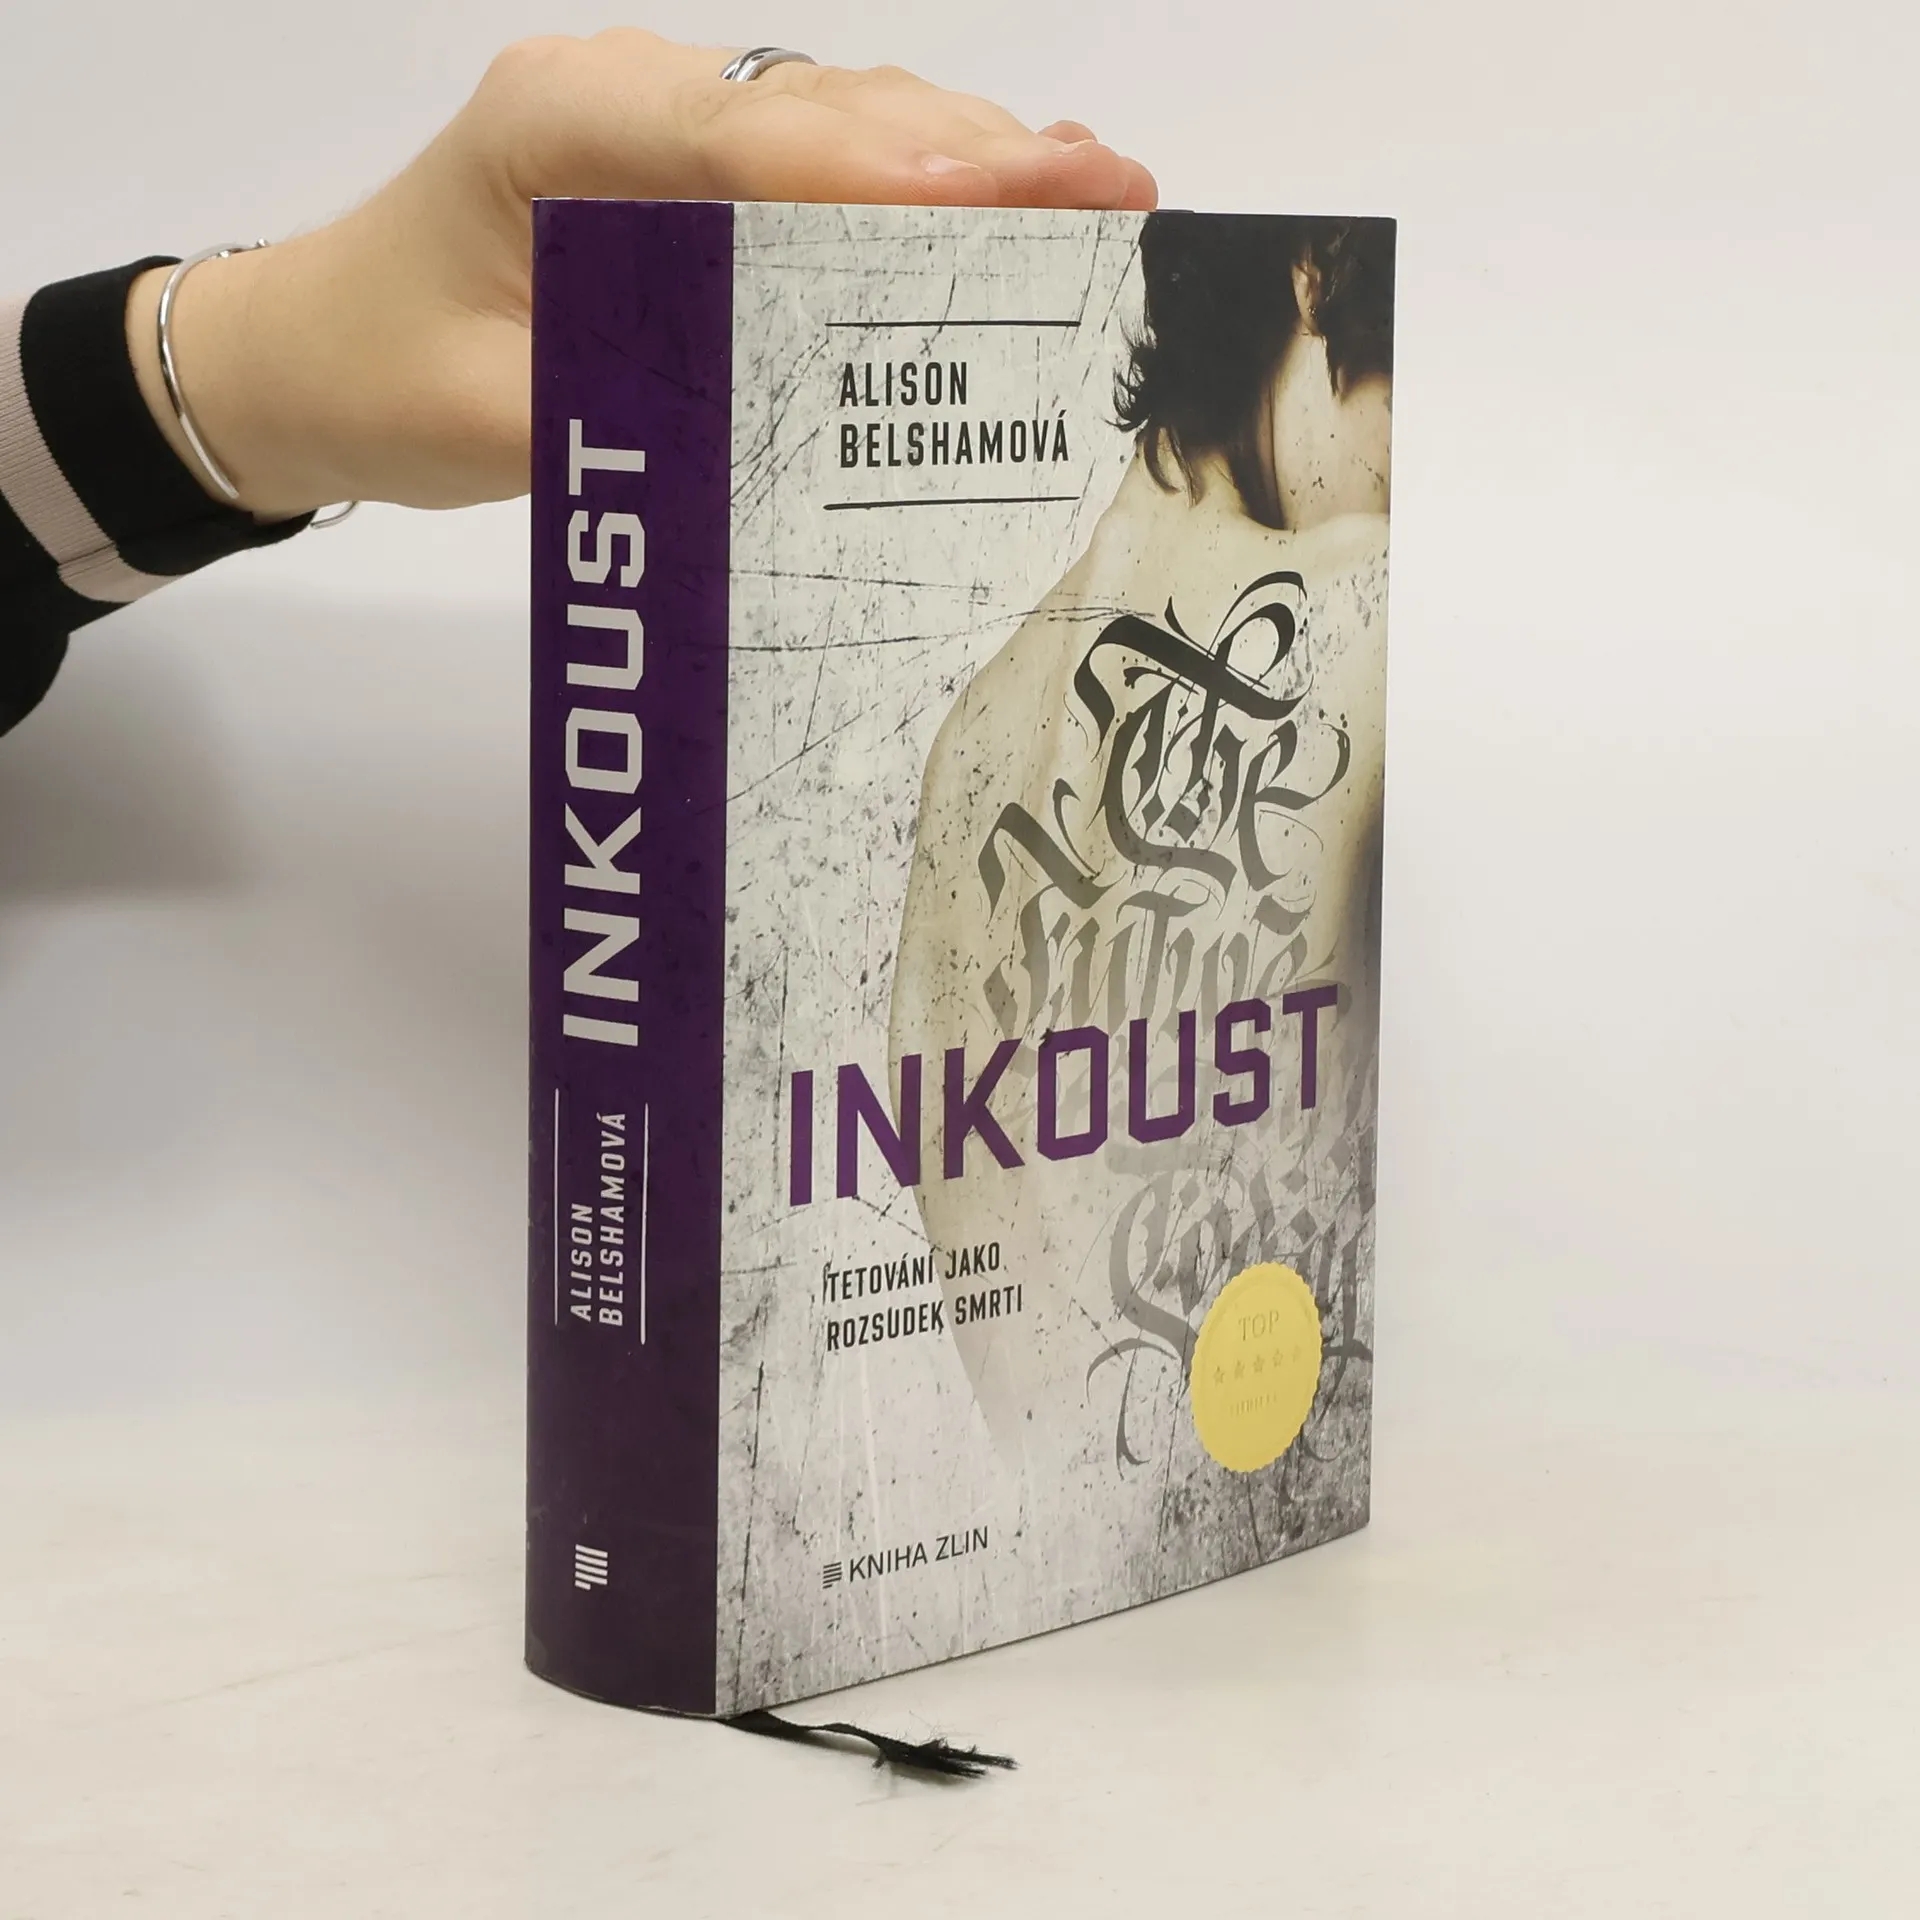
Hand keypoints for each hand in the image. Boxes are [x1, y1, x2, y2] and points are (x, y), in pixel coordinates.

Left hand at [125, 31, 1158, 517]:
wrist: (305, 349)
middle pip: (827, 109)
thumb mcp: (500, 422)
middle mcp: (617, 95)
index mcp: (561, 133)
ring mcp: (648, 114)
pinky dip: (904, 175)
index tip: (1031, 187)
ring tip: (1090, 193)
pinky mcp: (669, 156)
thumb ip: (644, 402)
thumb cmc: (378, 377)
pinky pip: (805, 150)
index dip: (908, 169)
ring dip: (959, 154)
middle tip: (1116, 192)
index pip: (764, 145)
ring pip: (832, 114)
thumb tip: (801, 413)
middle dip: (977, 150)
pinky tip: (989, 195)